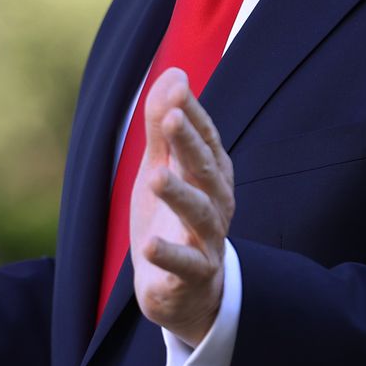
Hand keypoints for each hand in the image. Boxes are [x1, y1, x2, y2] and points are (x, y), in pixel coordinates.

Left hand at [129, 68, 234, 345]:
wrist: (184, 292)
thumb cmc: (172, 222)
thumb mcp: (162, 170)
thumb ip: (163, 129)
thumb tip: (175, 72)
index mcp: (212, 176)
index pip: (207, 139)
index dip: (193, 115)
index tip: (178, 88)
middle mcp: (217, 205)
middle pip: (206, 171)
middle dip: (189, 144)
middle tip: (170, 118)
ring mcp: (207, 242)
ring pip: (200, 215)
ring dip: (179, 194)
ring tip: (155, 177)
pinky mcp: (192, 276)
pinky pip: (185, 266)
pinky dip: (168, 256)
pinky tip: (148, 245)